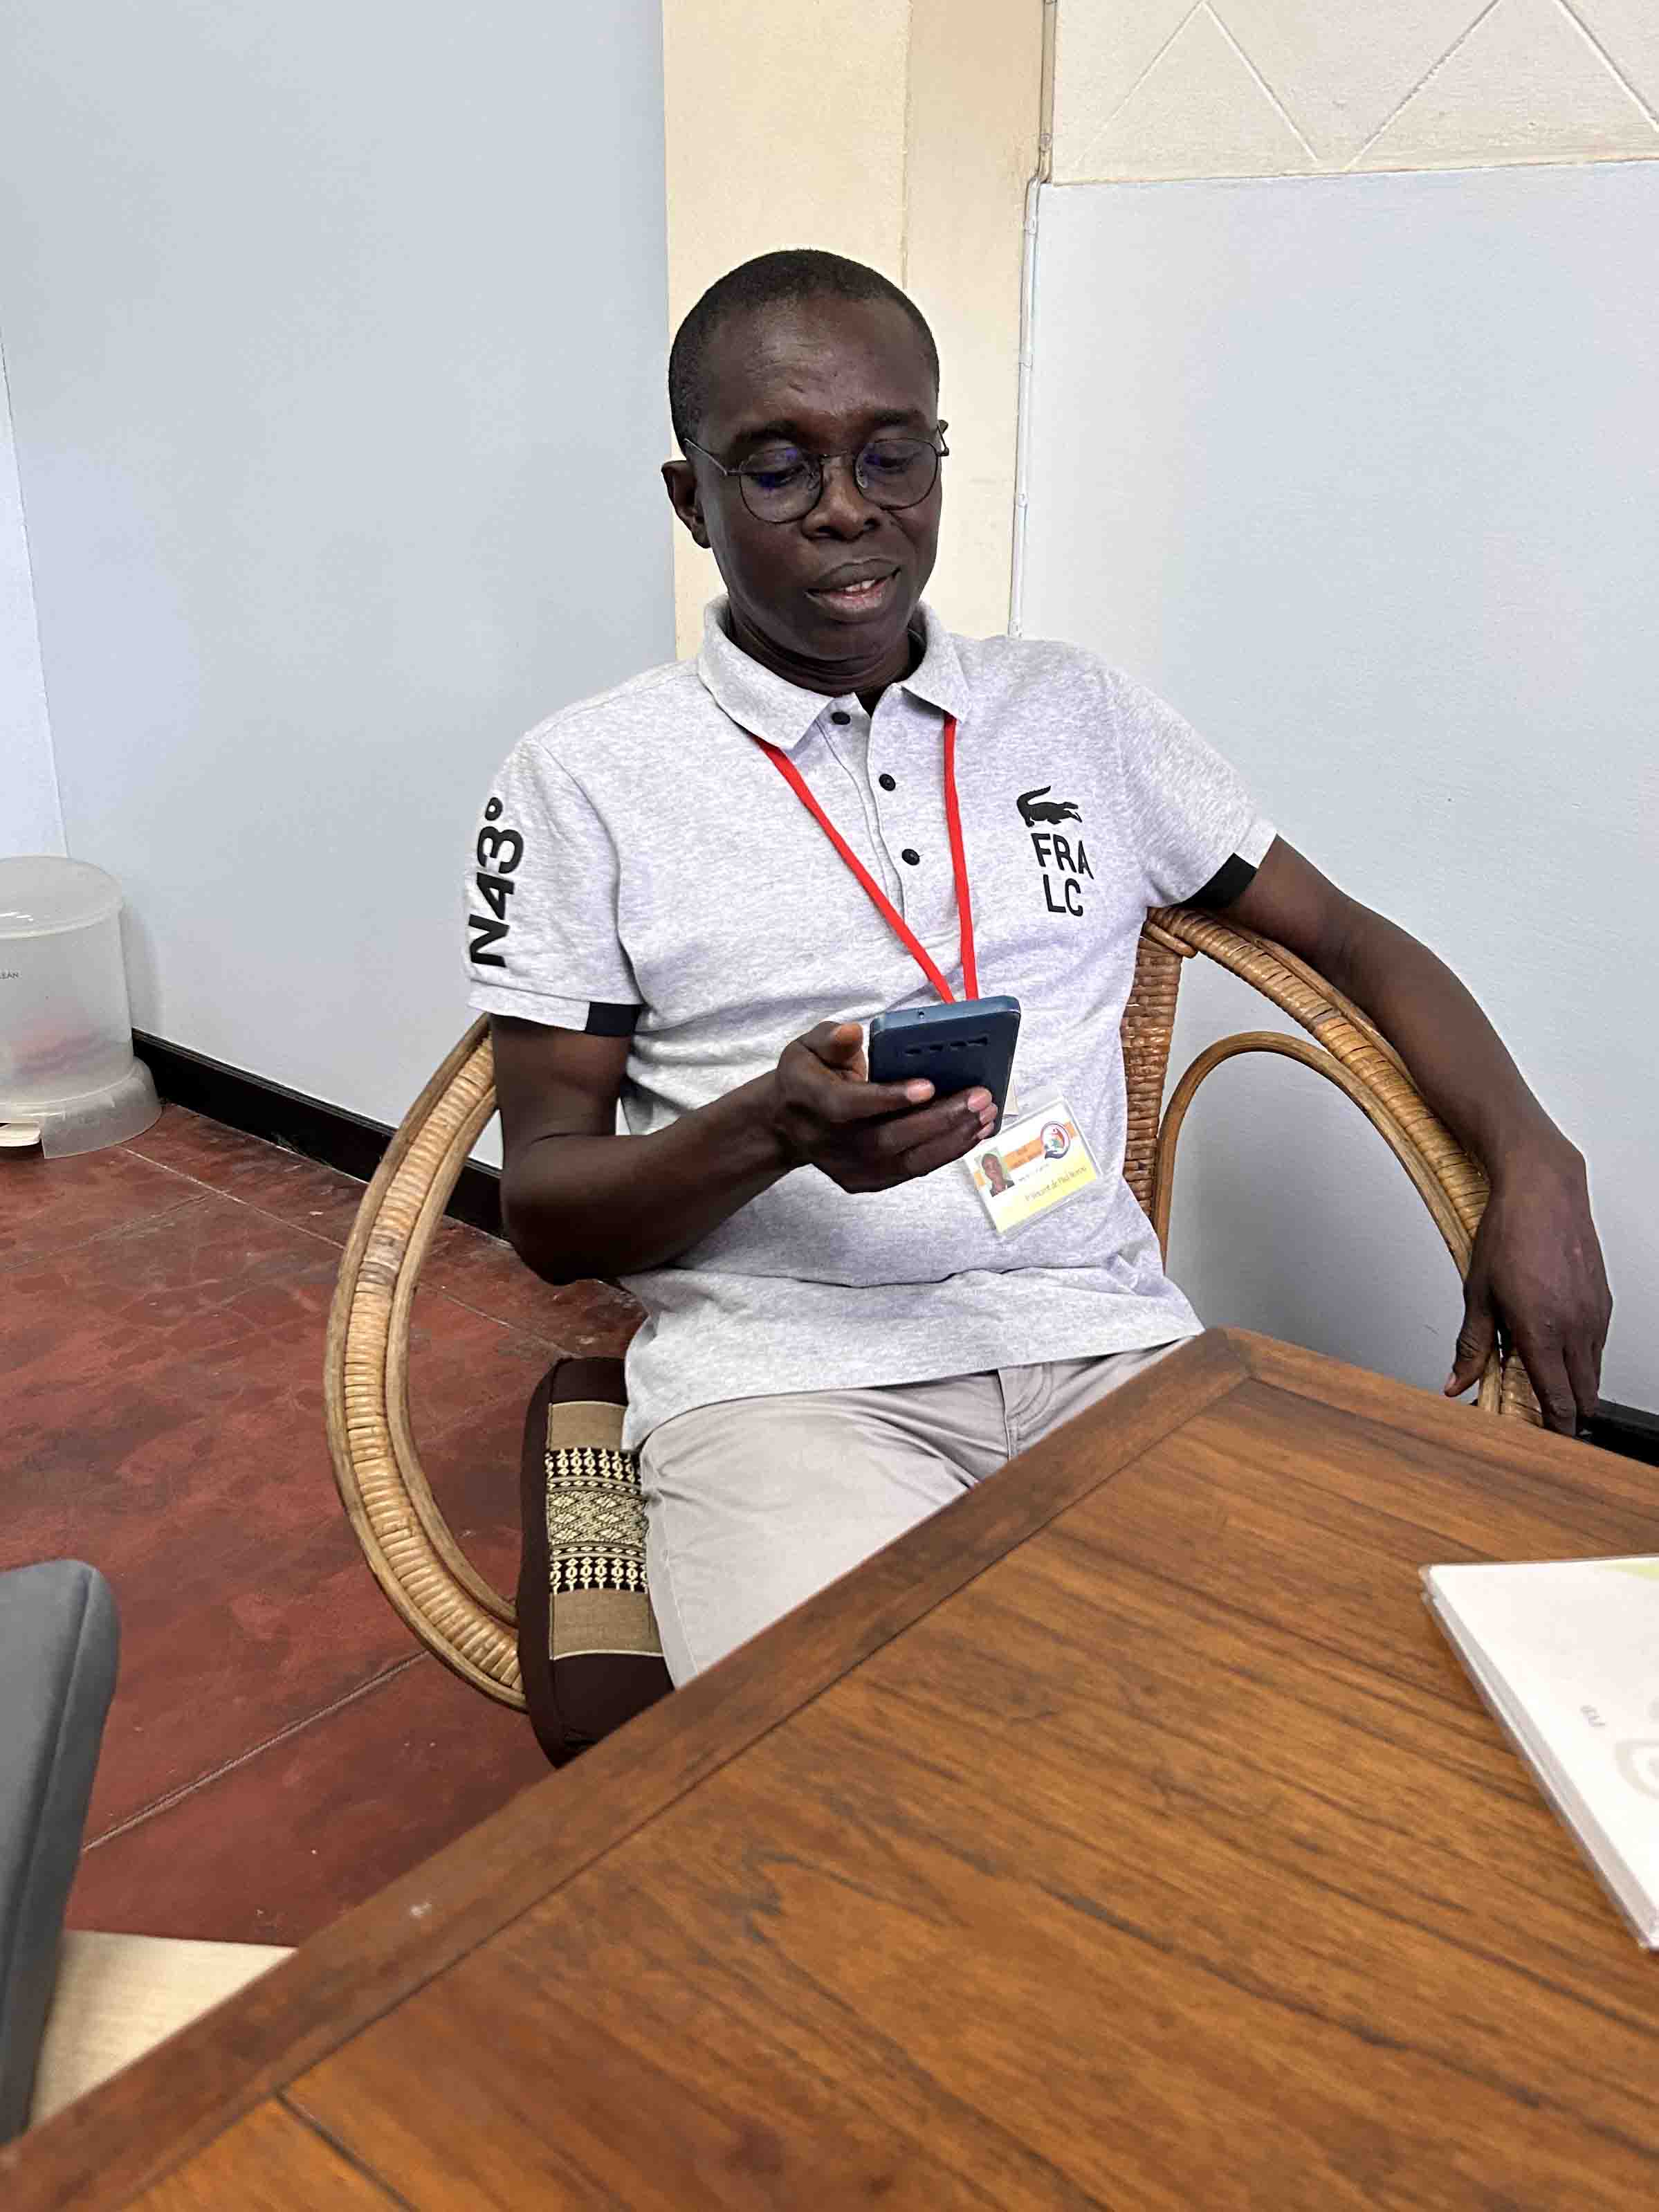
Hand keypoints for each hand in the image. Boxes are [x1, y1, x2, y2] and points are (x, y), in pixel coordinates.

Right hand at [764, 1020, 995, 1193]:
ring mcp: (846, 1167)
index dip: (888, 1098)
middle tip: (980, 1097)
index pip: (847, 1105)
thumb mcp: (808, 1045)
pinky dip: (946, 1152)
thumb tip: (854, 1032)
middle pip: (886, 1140)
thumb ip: (832, 1038)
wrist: (790, 1124)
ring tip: (986, 1115)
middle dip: (939, 1119)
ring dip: (952, 1139)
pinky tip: (973, 1132)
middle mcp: (825, 1141)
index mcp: (808, 1099)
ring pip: (905, 1162)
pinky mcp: (865, 1182)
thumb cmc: (808, 1076)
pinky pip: (911, 1171)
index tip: (929, 1085)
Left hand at [1444, 1141, 1611, 1434]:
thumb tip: (1457, 1383)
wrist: (1543, 1191)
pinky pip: (1598, 1346)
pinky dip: (1581, 1358)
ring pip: (1594, 1372)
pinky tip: (1556, 1347)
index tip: (1540, 1442)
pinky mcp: (1604, 1301)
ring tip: (1542, 1381)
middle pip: (1584, 1396)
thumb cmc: (1508, 1234)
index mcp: (1543, 1331)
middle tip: (1539, 1419)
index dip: (1553, 1430)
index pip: (1558, 1401)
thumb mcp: (1477, 1293)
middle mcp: (1577, 1327)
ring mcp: (1596, 1315)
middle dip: (1566, 1415)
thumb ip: (1470, 1345)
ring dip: (1574, 1385)